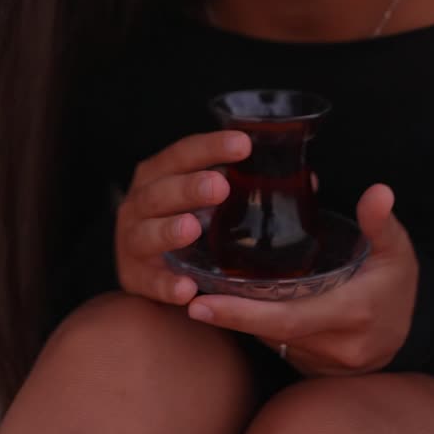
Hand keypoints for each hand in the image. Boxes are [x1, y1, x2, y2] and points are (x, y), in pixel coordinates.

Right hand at [115, 130, 250, 304]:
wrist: (146, 264)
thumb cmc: (182, 217)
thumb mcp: (201, 196)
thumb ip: (237, 184)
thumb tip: (301, 178)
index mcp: (157, 174)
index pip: (182, 154)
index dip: (210, 147)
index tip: (243, 144)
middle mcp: (139, 203)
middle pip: (160, 191)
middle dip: (188, 188)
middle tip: (220, 186)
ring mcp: (132, 240)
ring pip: (146, 234)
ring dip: (168, 231)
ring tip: (192, 229)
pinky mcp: (134, 277)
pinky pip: (150, 282)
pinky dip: (166, 285)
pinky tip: (186, 288)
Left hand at [186, 184, 418, 375]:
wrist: (416, 330)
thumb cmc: (398, 283)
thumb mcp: (396, 249)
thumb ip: (381, 222)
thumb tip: (378, 192)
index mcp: (353, 312)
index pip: (289, 318)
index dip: (243, 314)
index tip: (204, 302)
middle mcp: (338, 346)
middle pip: (272, 334)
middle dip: (229, 319)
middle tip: (191, 302)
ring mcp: (327, 364)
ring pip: (274, 341)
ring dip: (242, 322)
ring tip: (207, 295)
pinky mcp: (318, 370)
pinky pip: (282, 348)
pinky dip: (259, 329)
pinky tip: (237, 308)